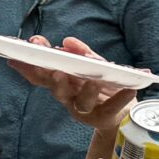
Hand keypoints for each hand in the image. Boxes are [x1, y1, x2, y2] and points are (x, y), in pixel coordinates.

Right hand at [14, 35, 137, 132]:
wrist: (122, 115)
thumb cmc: (102, 87)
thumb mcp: (93, 65)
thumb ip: (82, 53)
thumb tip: (67, 41)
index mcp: (61, 83)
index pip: (41, 75)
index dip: (30, 65)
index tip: (29, 50)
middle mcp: (69, 97)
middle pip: (56, 89)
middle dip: (54, 78)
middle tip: (55, 70)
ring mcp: (85, 110)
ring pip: (82, 101)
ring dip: (86, 90)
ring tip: (93, 80)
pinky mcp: (105, 117)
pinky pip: (112, 108)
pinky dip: (120, 98)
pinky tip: (130, 89)